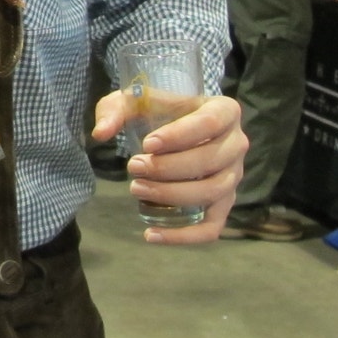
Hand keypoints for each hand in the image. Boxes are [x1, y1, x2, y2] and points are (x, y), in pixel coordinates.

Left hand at [92, 92, 245, 243]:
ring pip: (212, 193)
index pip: (208, 124)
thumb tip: (101, 133)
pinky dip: (185, 236)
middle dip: (167, 168)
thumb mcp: (135, 101)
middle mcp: (237, 144)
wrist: (178, 126)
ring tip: (136, 188)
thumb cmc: (159, 111)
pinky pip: (213, 227)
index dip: (178, 136)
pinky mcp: (225, 203)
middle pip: (209, 161)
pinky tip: (151, 234)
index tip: (147, 144)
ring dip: (172, 195)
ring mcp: (234, 176)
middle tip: (133, 167)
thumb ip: (115, 110)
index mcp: (224, 111)